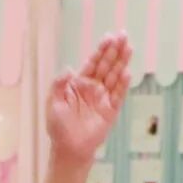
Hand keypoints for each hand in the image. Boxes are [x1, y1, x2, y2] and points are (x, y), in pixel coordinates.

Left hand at [46, 33, 131, 163]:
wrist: (68, 148)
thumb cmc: (58, 126)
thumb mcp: (53, 103)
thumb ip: (59, 85)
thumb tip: (68, 68)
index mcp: (78, 84)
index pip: (92, 63)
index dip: (100, 50)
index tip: (109, 37)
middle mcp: (93, 88)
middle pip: (106, 65)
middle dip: (114, 50)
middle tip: (123, 34)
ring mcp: (103, 98)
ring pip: (114, 76)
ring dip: (121, 62)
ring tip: (129, 47)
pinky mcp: (110, 110)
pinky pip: (118, 95)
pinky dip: (122, 84)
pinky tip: (127, 72)